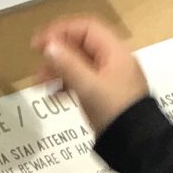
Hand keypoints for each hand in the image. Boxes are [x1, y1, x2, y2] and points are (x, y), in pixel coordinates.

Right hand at [34, 16, 148, 132]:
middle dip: (57, 55)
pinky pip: (82, 80)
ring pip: (79, 64)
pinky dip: (66, 83)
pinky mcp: (105, 93)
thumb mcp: (88, 87)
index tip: (39, 44)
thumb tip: (48, 46)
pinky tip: (53, 95)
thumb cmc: (113, 111)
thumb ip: (68, 65)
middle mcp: (114, 61)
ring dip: (58, 70)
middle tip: (37, 67)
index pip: (86, 28)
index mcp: (115, 52)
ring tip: (40, 84)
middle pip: (81, 46)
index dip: (61, 31)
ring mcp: (110, 78)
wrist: (135, 143)